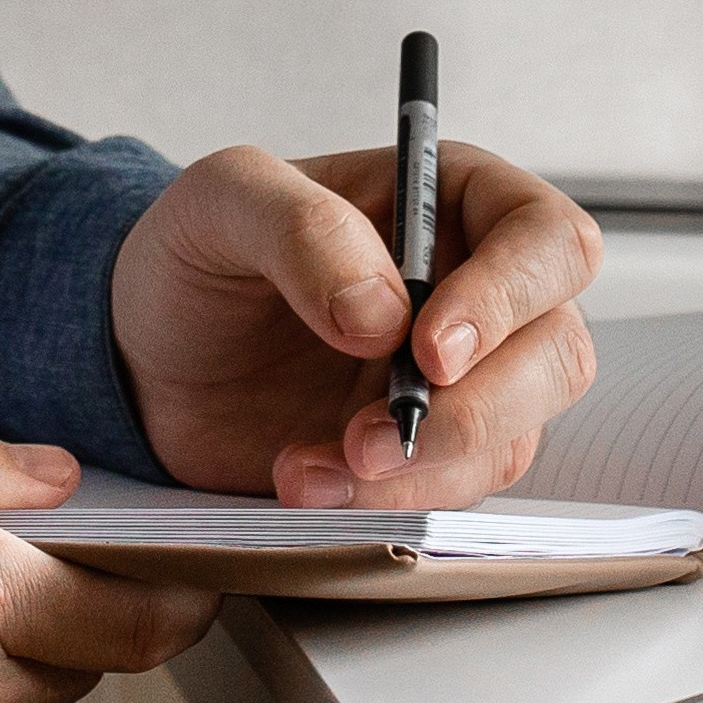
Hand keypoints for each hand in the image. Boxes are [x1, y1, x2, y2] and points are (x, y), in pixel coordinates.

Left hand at [108, 140, 603, 510]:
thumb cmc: (197, 257)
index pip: (548, 240)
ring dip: (422, 469)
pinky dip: (385, 502)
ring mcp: (462, 379)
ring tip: (314, 464)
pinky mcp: (430, 453)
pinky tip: (308, 481)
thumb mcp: (221, 204)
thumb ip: (302, 230)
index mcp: (450, 200)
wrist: (148, 356)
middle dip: (471, 409)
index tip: (430, 348)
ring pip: (515, 435)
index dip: (510, 297)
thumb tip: (382, 310)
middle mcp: (477, 289)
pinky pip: (453, 490)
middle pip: (554, 352)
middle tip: (371, 434)